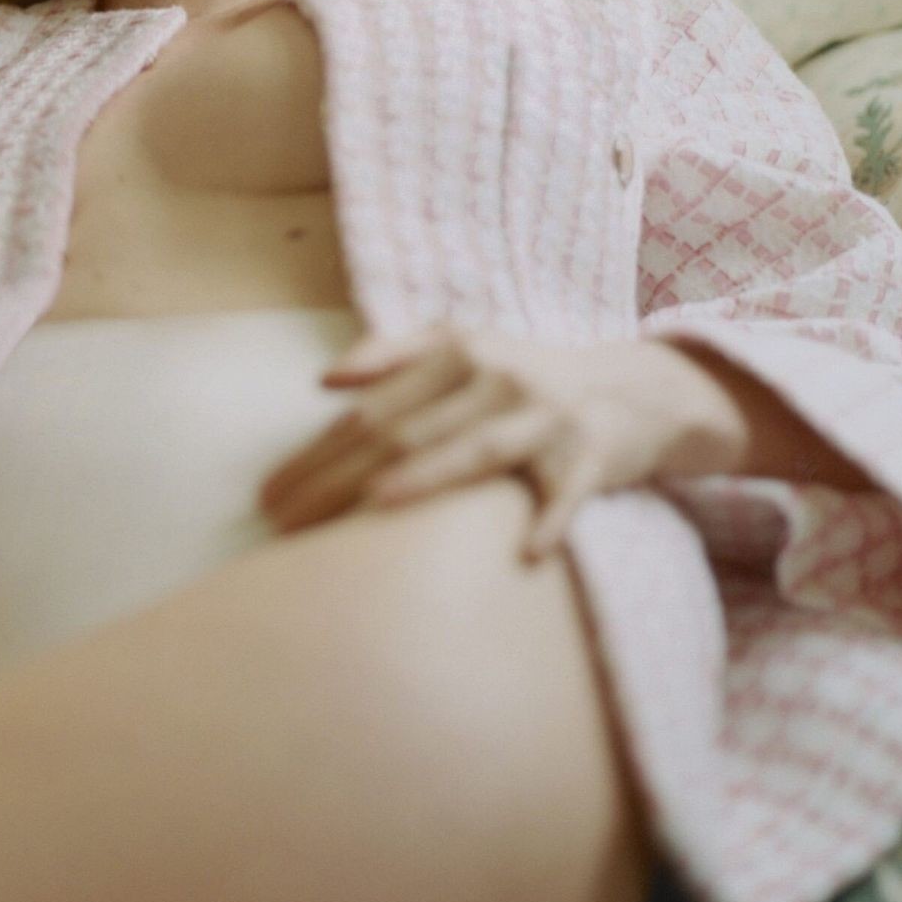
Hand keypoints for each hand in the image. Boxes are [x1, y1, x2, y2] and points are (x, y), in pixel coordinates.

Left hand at [256, 322, 749, 559]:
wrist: (634, 388)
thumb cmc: (523, 377)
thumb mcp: (462, 347)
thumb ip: (392, 354)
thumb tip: (325, 382)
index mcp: (457, 353)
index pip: (369, 410)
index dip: (313, 451)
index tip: (267, 495)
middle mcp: (497, 379)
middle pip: (404, 432)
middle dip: (337, 478)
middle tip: (282, 523)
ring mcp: (546, 419)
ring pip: (477, 452)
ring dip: (428, 478)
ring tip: (377, 504)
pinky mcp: (590, 459)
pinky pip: (567, 495)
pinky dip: (550, 522)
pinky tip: (526, 553)